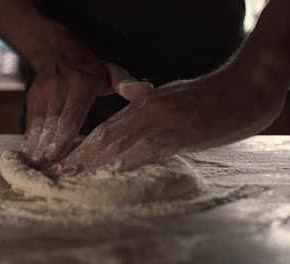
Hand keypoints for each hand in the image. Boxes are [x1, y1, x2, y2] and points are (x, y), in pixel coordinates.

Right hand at [21, 59, 152, 167]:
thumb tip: (147, 90)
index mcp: (80, 86)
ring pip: (38, 126)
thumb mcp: (111, 72)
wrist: (56, 52)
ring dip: (35, 148)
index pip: (70, 116)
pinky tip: (27, 157)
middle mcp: (58, 91)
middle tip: (42, 170)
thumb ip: (126, 83)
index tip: (55, 155)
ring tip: (32, 168)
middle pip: (52, 125)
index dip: (62, 137)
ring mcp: (42, 96)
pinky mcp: (32, 100)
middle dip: (46, 149)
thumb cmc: (90, 68)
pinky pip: (31, 124)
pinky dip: (29, 140)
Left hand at [47, 68, 284, 175]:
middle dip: (82, 156)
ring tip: (76, 176)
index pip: (106, 128)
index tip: (68, 160)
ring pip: (121, 144)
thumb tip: (132, 98)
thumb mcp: (170, 94)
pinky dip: (128, 162)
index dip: (85, 146)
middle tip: (60, 172)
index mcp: (142, 103)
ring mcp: (161, 122)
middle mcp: (146, 111)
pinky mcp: (179, 134)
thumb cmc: (206, 95)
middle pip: (106, 137)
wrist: (241, 90)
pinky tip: (113, 173)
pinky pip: (148, 151)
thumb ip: (147, 99)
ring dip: (97, 162)